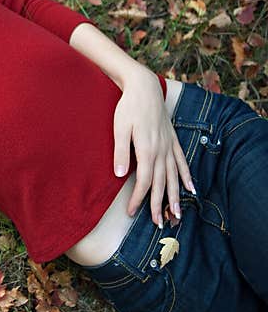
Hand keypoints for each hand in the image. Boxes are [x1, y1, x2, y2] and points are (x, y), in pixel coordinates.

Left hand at [113, 72, 194, 226]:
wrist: (144, 87)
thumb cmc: (128, 108)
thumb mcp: (119, 128)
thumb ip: (121, 152)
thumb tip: (120, 175)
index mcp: (147, 150)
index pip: (145, 181)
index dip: (138, 198)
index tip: (132, 213)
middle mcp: (162, 150)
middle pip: (162, 183)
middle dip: (159, 205)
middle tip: (159, 224)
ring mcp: (169, 145)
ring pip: (174, 176)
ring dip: (176, 195)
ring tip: (178, 214)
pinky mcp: (173, 139)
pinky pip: (182, 161)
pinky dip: (187, 176)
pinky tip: (191, 188)